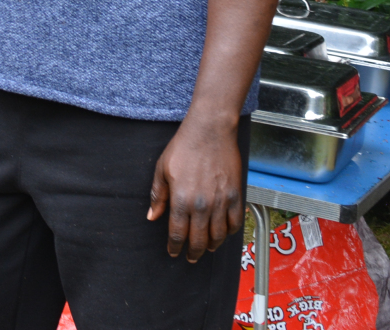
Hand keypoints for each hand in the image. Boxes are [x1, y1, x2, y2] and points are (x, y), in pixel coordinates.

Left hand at [147, 116, 242, 261]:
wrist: (210, 131)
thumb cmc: (184, 147)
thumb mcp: (162, 169)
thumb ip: (158, 196)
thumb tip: (152, 216)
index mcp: (181, 200)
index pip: (177, 233)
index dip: (174, 246)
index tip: (173, 252)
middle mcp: (201, 205)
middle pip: (198, 240)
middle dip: (193, 252)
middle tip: (190, 258)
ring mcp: (221, 202)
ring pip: (218, 235)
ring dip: (211, 245)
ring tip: (207, 248)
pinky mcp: (236, 195)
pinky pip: (235, 222)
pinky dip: (229, 232)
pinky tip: (224, 233)